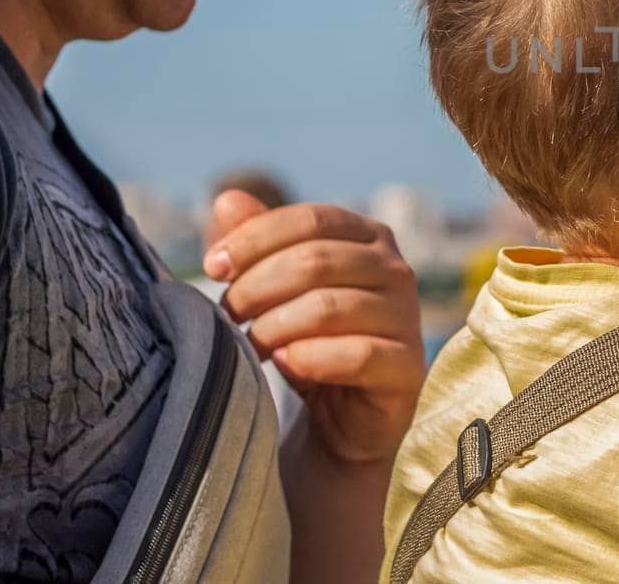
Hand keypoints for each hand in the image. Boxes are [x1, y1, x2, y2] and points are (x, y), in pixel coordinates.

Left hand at [205, 192, 425, 466]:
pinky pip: (356, 354)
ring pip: (329, 307)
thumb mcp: (278, 290)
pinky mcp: (406, 366)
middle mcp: (395, 269)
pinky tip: (284, 363)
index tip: (213, 267)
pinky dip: (309, 358)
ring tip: (250, 345)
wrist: (345, 417)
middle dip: (257, 286)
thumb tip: (226, 201)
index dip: (255, 238)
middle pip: (316, 260)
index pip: (310, 219)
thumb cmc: (310, 339)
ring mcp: (406, 317)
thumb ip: (257, 245)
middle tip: (227, 314)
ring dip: (274, 326)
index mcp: (368, 237)